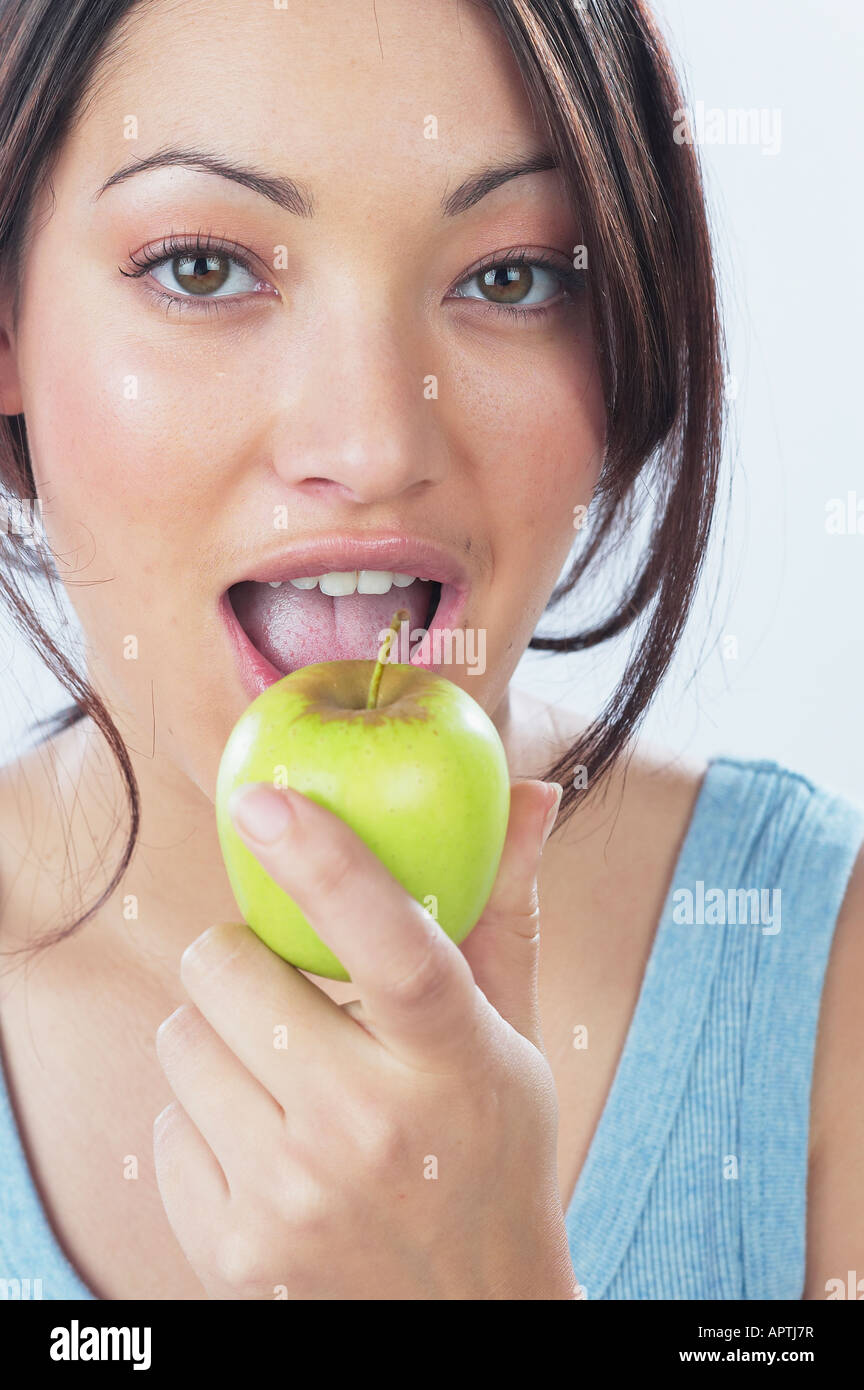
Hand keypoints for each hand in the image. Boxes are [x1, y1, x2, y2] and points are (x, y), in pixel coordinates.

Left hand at [154, 777, 576, 1299]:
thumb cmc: (492, 1151)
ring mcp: (293, 1197)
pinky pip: (165, 1123)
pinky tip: (265, 1143)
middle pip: (230, 970)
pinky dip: (205, 1117)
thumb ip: (504, 908)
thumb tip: (529, 791)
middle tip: (285, 986)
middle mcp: (370, 1130)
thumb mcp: (511, 1036)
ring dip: (219, 1036)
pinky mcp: (232, 1252)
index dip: (326, 862)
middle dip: (243, 956)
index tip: (263, 798)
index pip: (392, 944)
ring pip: (180, 1039)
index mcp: (453, 1061)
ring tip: (281, 1071)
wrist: (469, 1319)